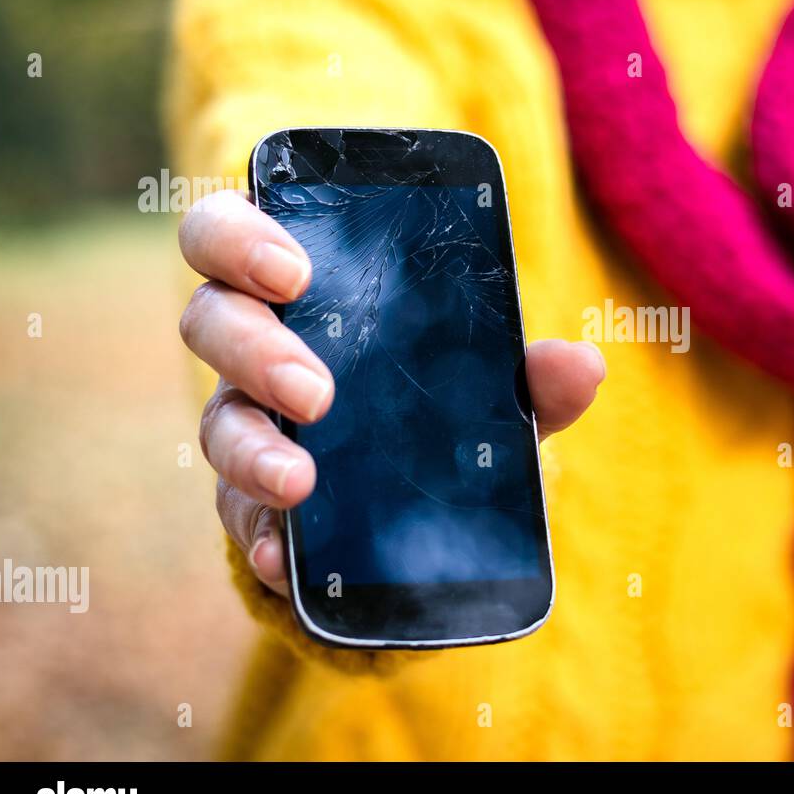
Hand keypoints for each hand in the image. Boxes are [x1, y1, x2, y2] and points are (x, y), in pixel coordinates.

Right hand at [178, 190, 603, 596]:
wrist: (412, 500)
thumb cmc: (434, 400)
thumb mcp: (484, 383)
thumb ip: (527, 373)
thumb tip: (583, 366)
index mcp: (297, 292)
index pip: (228, 236)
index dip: (239, 240)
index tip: (294, 270)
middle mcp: (255, 350)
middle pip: (210, 322)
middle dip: (254, 350)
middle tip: (316, 391)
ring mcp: (248, 426)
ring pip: (217, 424)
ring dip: (254, 451)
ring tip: (300, 482)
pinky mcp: (251, 502)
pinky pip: (237, 516)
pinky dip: (260, 536)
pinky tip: (283, 557)